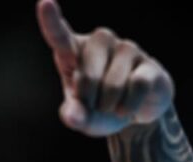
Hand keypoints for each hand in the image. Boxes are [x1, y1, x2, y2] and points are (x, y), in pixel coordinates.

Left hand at [35, 0, 174, 136]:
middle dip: (91, 101)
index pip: (59, 36)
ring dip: (112, 106)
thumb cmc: (101, 109)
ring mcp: (125, 48)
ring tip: (114, 107)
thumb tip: (73, 116)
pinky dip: (131, 106)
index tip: (45, 2)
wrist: (136, 113)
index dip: (51, 20)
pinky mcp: (148, 62)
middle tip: (96, 106)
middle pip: (89, 76)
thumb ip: (75, 116)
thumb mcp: (84, 118)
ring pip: (113, 85)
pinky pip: (137, 87)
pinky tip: (130, 109)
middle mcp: (99, 42)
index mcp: (73, 51)